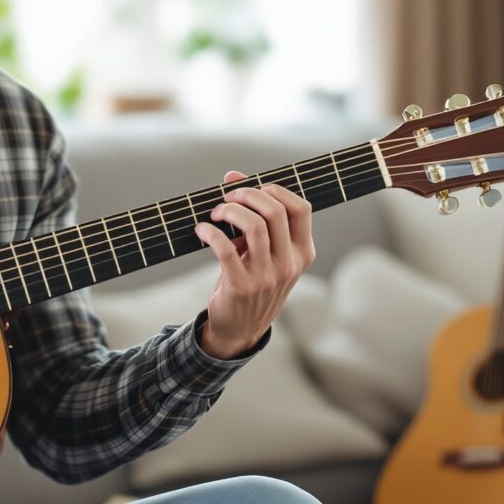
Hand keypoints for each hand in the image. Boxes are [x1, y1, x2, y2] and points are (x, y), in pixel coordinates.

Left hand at [193, 170, 314, 359]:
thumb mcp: (262, 252)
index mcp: (302, 253)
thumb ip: (253, 216)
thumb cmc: (252, 281)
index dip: (276, 189)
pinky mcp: (241, 286)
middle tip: (228, 199)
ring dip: (229, 211)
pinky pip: (224, 249)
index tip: (253, 188)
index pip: (302, 208)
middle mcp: (289, 264)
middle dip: (247, 195)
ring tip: (216, 213)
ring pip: (253, 226)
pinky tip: (201, 230)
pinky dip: (209, 232)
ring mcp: (267, 276)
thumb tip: (232, 176)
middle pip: (275, 211)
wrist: (240, 328)